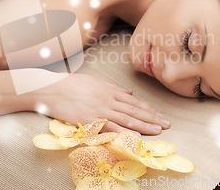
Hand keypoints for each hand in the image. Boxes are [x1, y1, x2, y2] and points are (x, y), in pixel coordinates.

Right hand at [31, 73, 169, 134]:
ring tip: (158, 130)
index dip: (149, 109)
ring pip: (127, 118)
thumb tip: (129, 92)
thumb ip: (113, 88)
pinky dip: (124, 132)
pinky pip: (111, 127)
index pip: (134, 101)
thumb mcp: (94, 82)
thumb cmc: (71, 84)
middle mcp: (108, 100)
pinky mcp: (91, 120)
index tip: (160, 114)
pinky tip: (135, 137)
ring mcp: (100, 110)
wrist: (52, 89)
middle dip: (152, 117)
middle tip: (167, 124)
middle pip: (134, 110)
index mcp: (109, 90)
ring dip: (144, 125)